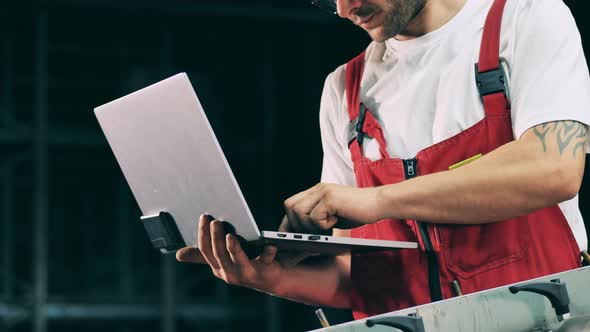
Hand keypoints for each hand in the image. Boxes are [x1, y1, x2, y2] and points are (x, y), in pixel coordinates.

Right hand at [176, 215, 302, 293]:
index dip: (203, 234)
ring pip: (237, 259)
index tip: (204, 216)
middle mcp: (231, 273)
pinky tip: (269, 244)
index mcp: (219, 267)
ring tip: (231, 235)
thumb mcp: (226, 259)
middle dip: (216, 238)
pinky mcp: (266, 271)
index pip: (206, 251)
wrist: (279, 280)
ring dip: (233, 247)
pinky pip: (266, 261)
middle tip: (215, 221)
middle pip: (219, 255)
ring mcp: (248, 274)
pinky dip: (268, 252)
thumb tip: (178, 255)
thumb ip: (204, 255)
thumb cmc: (251, 263)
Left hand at [281, 183, 381, 233]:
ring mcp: (323, 192)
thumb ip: (316, 219)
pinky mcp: (330, 198)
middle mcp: (317, 189)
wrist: (379, 203)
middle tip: (313, 232)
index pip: (291, 204)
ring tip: (327, 226)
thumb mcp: (333, 215)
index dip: (287, 221)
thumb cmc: (358, 211)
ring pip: (299, 212)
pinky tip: (336, 221)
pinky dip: (323, 225)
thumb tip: (300, 235)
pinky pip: (314, 217)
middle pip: (290, 207)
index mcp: (316, 191)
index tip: (288, 235)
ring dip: (310, 226)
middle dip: (297, 224)